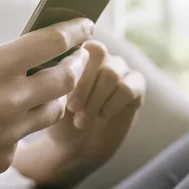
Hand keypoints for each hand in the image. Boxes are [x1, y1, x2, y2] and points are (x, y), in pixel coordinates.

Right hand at [0, 18, 93, 188]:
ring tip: (46, 86)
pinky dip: (21, 124)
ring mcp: (9, 134)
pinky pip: (23, 137)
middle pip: (66, 78)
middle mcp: (11, 100)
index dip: (75, 30)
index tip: (85, 24)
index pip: (53, 42)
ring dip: (56, 95)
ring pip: (53, 111)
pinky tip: (3, 119)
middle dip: (77, 63)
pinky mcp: (1, 159)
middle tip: (77, 56)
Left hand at [49, 40, 145, 162]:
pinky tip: (102, 115)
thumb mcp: (52, 99)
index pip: (80, 43)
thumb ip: (58, 78)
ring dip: (95, 100)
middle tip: (72, 108)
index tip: (62, 91)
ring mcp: (120, 67)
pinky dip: (112, 105)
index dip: (72, 67)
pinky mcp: (136, 84)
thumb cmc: (59, 119)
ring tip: (81, 120)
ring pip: (111, 73)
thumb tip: (62, 67)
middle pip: (99, 54)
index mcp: (78, 50)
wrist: (77, 145)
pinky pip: (126, 88)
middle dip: (84, 85)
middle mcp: (101, 54)